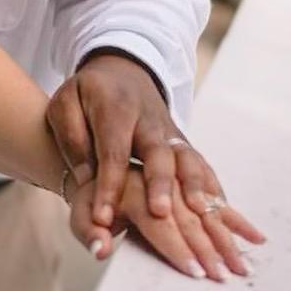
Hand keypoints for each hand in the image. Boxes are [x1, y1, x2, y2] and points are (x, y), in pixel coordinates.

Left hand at [46, 51, 222, 228]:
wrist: (122, 72)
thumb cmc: (87, 94)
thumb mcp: (65, 104)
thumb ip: (71, 138)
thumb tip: (85, 178)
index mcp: (116, 109)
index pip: (113, 151)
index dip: (108, 185)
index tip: (101, 217)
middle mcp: (150, 121)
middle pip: (159, 153)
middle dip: (161, 184)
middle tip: (160, 213)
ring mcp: (171, 133)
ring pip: (188, 159)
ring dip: (197, 188)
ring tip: (202, 215)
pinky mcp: (184, 145)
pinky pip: (202, 167)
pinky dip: (214, 191)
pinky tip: (225, 218)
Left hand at [66, 167, 264, 279]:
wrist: (101, 160)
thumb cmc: (93, 198)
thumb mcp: (82, 213)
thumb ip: (88, 232)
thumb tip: (100, 251)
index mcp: (131, 187)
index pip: (158, 222)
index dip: (177, 247)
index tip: (196, 271)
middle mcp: (159, 177)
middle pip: (188, 216)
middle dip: (208, 248)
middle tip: (225, 275)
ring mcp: (177, 175)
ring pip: (207, 205)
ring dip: (227, 236)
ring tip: (243, 264)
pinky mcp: (190, 177)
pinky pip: (216, 196)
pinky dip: (235, 217)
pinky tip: (256, 237)